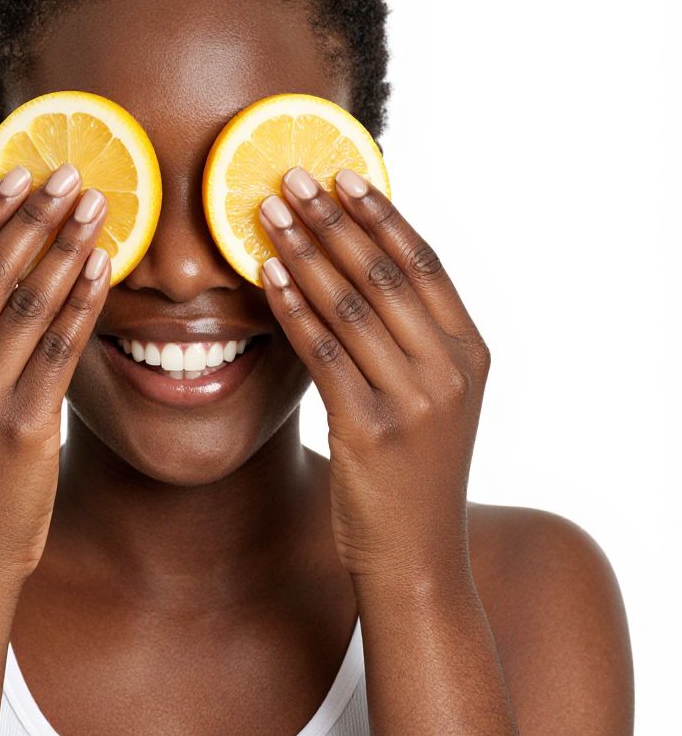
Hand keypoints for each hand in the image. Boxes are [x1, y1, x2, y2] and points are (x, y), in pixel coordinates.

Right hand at [0, 163, 110, 588]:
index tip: (19, 174)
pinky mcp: (22, 427)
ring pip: (29, 300)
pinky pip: (60, 346)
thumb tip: (2, 269)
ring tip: (98, 207)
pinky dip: (84, 300)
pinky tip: (104, 267)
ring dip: (67, 245)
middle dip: (36, 215)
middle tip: (72, 174)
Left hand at [257, 167, 490, 584]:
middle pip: (382, 273)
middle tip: (290, 177)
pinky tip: (266, 275)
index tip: (343, 173)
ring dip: (304, 250)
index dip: (380, 213)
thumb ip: (409, 340)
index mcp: (470, 353)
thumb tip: (354, 271)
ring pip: (350, 304)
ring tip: (267, 213)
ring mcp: (415, 400)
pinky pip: (322, 352)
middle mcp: (450, 369)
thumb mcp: (433, 401)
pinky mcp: (371, 429)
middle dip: (333, 219)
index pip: (422, 263)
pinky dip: (292, 307)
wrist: (418, 561)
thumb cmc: (413, 475)